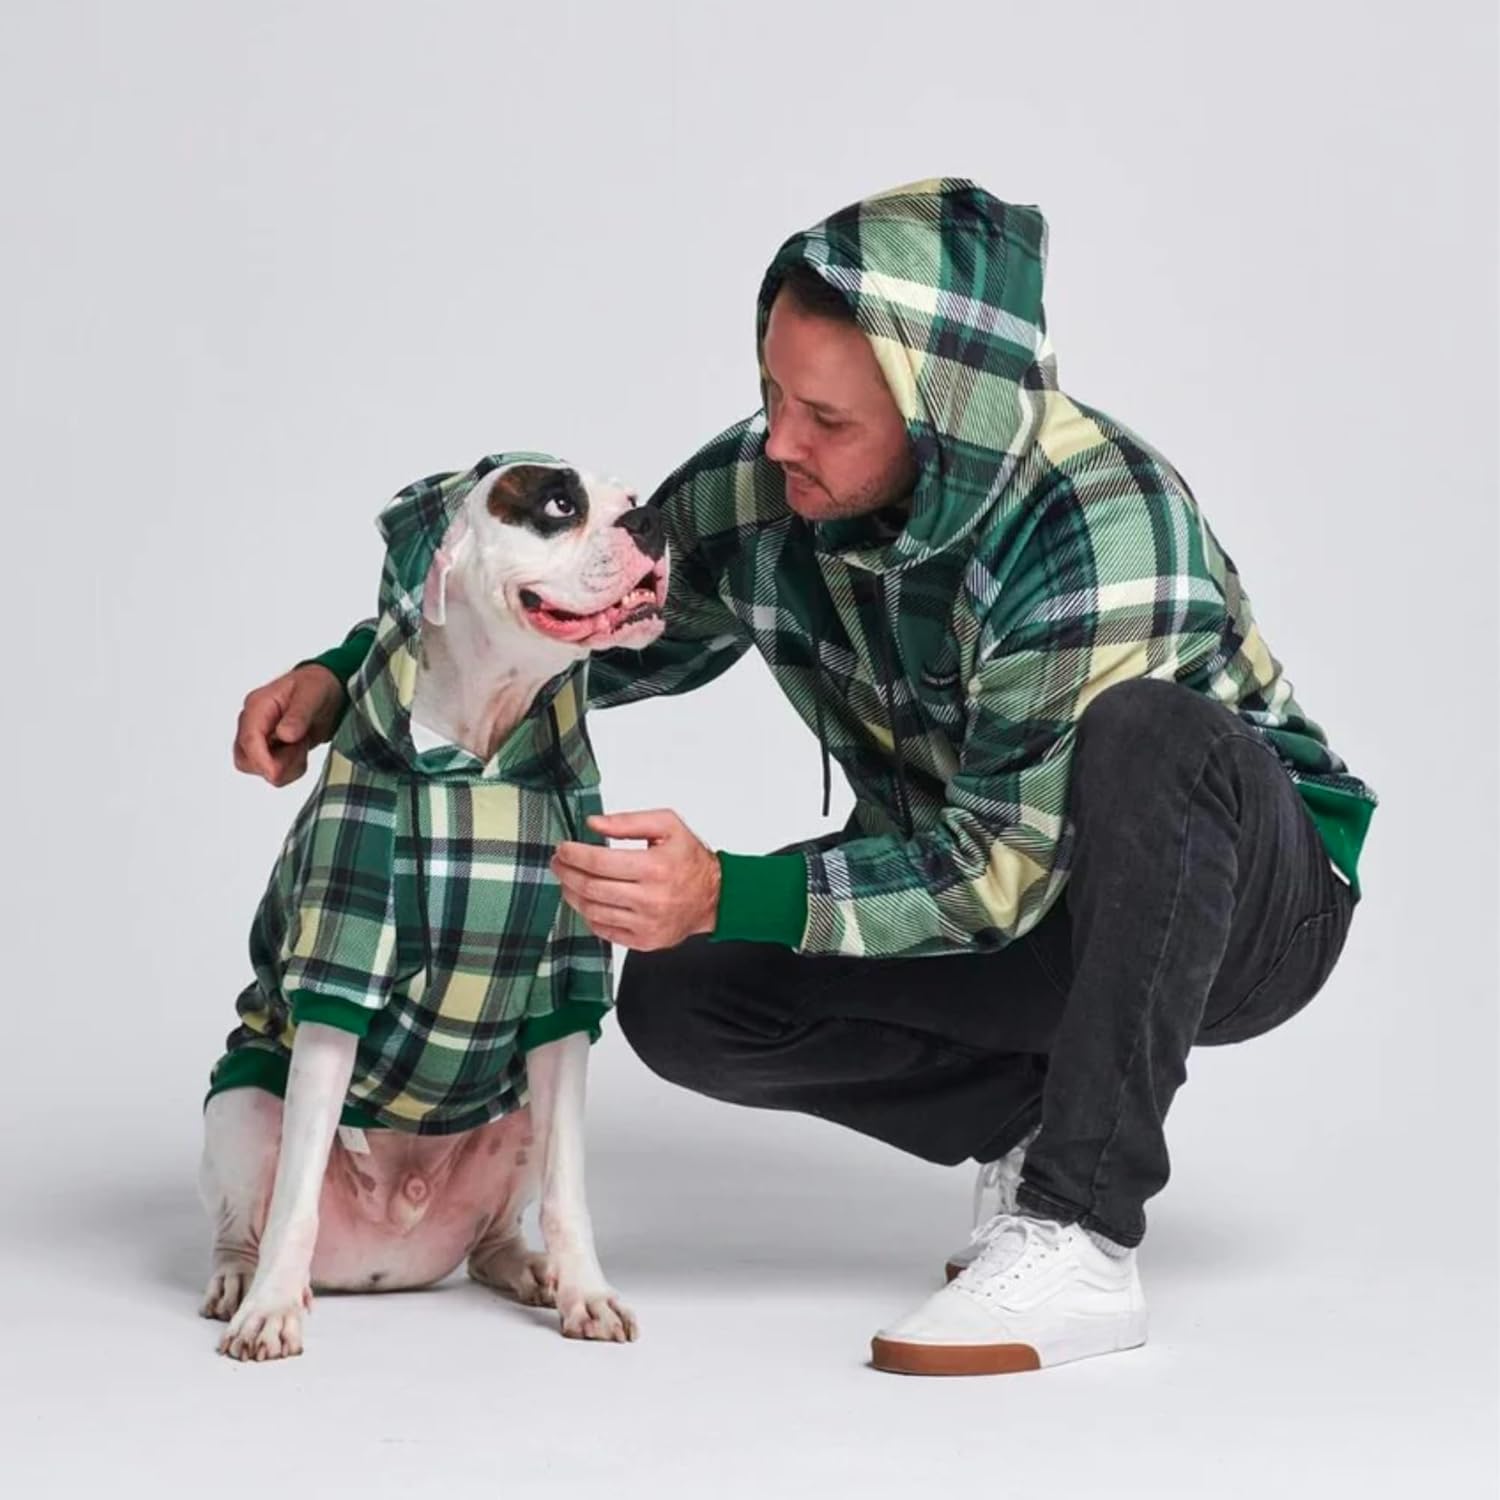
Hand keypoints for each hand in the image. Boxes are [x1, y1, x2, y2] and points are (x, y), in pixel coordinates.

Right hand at [234, 664, 343, 785]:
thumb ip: (299, 715)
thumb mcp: (312, 695)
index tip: (277, 771)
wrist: (327, 689)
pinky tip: (301, 751)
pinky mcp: (271, 749)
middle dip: (274, 765)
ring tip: (302, 745)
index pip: (248, 740)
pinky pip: (273, 771)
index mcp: (258, 706)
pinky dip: (291, 769)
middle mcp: (254, 723)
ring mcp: (261, 738)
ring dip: (286, 766)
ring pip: (259, 769)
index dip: (261, 760)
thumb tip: (284, 734)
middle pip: (246, 760)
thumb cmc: (315, 686)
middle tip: (299, 751)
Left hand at [552, 810, 721, 950]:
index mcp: (654, 868)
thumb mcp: (667, 826)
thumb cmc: (690, 860)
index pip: (598, 862)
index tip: (563, 849)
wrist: (714, 897)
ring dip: (572, 894)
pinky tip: (588, 900)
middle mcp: (649, 899)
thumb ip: (628, 821)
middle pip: (590, 887)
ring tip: (568, 880)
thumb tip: (594, 824)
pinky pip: (603, 930)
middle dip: (566, 873)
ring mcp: (645, 923)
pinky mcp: (643, 941)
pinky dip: (589, 914)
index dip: (573, 854)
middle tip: (558, 863)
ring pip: (592, 910)